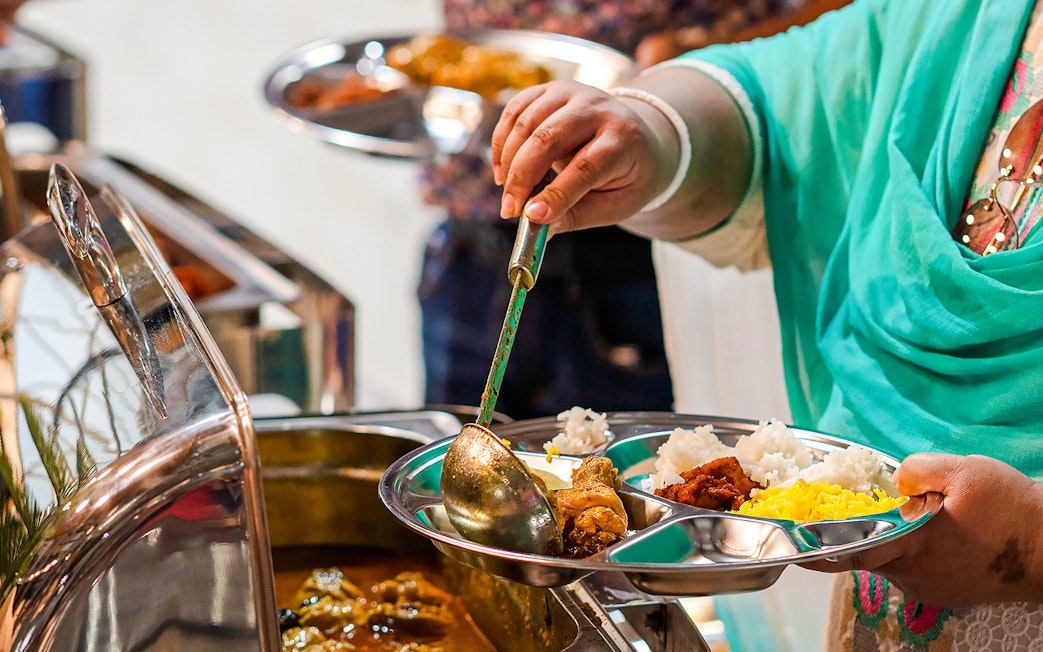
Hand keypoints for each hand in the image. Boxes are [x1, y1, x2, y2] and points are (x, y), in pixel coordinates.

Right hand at [490, 80, 667, 233]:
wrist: (638, 137)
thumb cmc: (626, 177)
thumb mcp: (614, 205)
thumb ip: (577, 215)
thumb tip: (537, 225)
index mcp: (624, 139)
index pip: (587, 165)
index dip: (556, 192)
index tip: (530, 216)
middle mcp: (599, 107)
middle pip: (549, 138)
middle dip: (522, 178)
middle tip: (510, 210)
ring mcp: (572, 93)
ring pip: (526, 123)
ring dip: (508, 163)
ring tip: (508, 195)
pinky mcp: (550, 89)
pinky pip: (514, 111)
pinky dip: (502, 143)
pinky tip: (503, 170)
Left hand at [802, 453, 1042, 606]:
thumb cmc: (1010, 509)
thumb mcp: (965, 472)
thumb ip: (917, 469)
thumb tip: (893, 478)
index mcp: (913, 544)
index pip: (850, 551)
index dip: (816, 548)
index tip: (788, 546)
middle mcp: (913, 573)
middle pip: (863, 554)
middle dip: (850, 534)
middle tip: (840, 515)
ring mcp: (926, 587)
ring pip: (888, 560)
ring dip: (887, 539)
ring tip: (911, 516)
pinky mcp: (940, 592)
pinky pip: (909, 568)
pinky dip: (907, 549)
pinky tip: (930, 532)